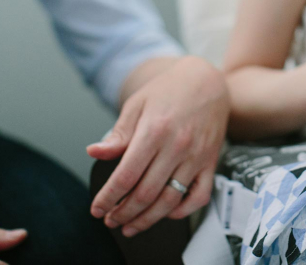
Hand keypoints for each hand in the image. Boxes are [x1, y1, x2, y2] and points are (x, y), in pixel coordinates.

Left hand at [87, 56, 228, 236]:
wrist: (206, 80)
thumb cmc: (168, 90)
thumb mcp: (137, 104)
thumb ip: (118, 134)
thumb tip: (94, 152)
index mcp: (154, 130)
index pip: (126, 176)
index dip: (108, 197)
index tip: (96, 208)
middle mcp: (178, 146)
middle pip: (146, 193)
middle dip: (123, 213)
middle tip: (110, 220)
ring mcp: (197, 156)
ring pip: (170, 201)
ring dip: (147, 220)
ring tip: (130, 226)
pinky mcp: (211, 162)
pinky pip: (199, 196)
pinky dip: (182, 211)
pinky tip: (165, 213)